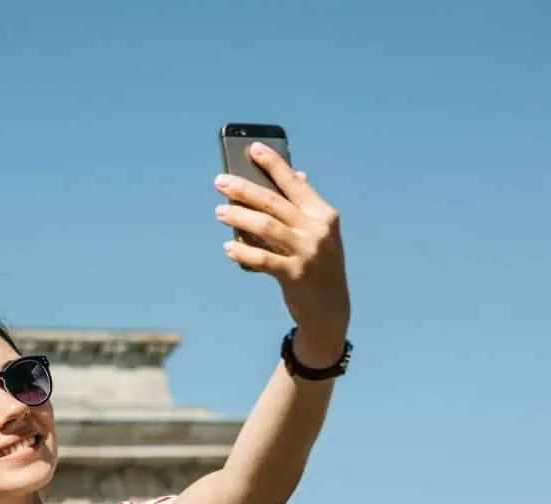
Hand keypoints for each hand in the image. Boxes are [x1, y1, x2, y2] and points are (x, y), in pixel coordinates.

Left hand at [214, 143, 350, 363]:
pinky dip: (242, 252)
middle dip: (243, 189)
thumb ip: (304, 207)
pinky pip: (262, 259)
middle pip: (273, 202)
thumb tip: (297, 174)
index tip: (252, 148)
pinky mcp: (295, 275)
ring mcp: (307, 252)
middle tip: (220, 182)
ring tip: (219, 213)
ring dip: (238, 217)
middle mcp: (316, 230)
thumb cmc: (317, 264)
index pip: (294, 183)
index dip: (273, 163)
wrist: (330, 308)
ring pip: (265, 227)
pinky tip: (227, 247)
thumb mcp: (317, 234)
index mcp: (323, 214)